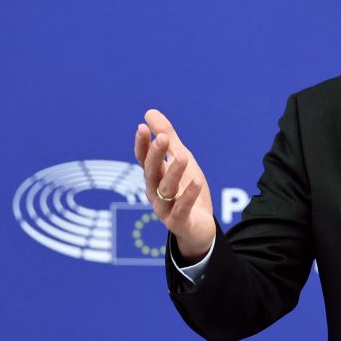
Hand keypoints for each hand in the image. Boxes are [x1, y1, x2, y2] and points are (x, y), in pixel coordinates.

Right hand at [134, 109, 214, 262]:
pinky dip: (188, 195)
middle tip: (163, 137)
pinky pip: (182, 208)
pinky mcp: (179, 222)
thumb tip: (149, 113)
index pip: (143, 159)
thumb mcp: (181, 160)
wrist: (199, 227)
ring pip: (165, 189)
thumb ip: (168, 140)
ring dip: (173, 172)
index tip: (142, 127)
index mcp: (155, 176)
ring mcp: (165, 208)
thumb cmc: (187, 191)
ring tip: (184, 156)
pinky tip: (196, 181)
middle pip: (152, 172)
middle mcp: (155, 192)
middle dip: (155, 155)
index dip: (142, 145)